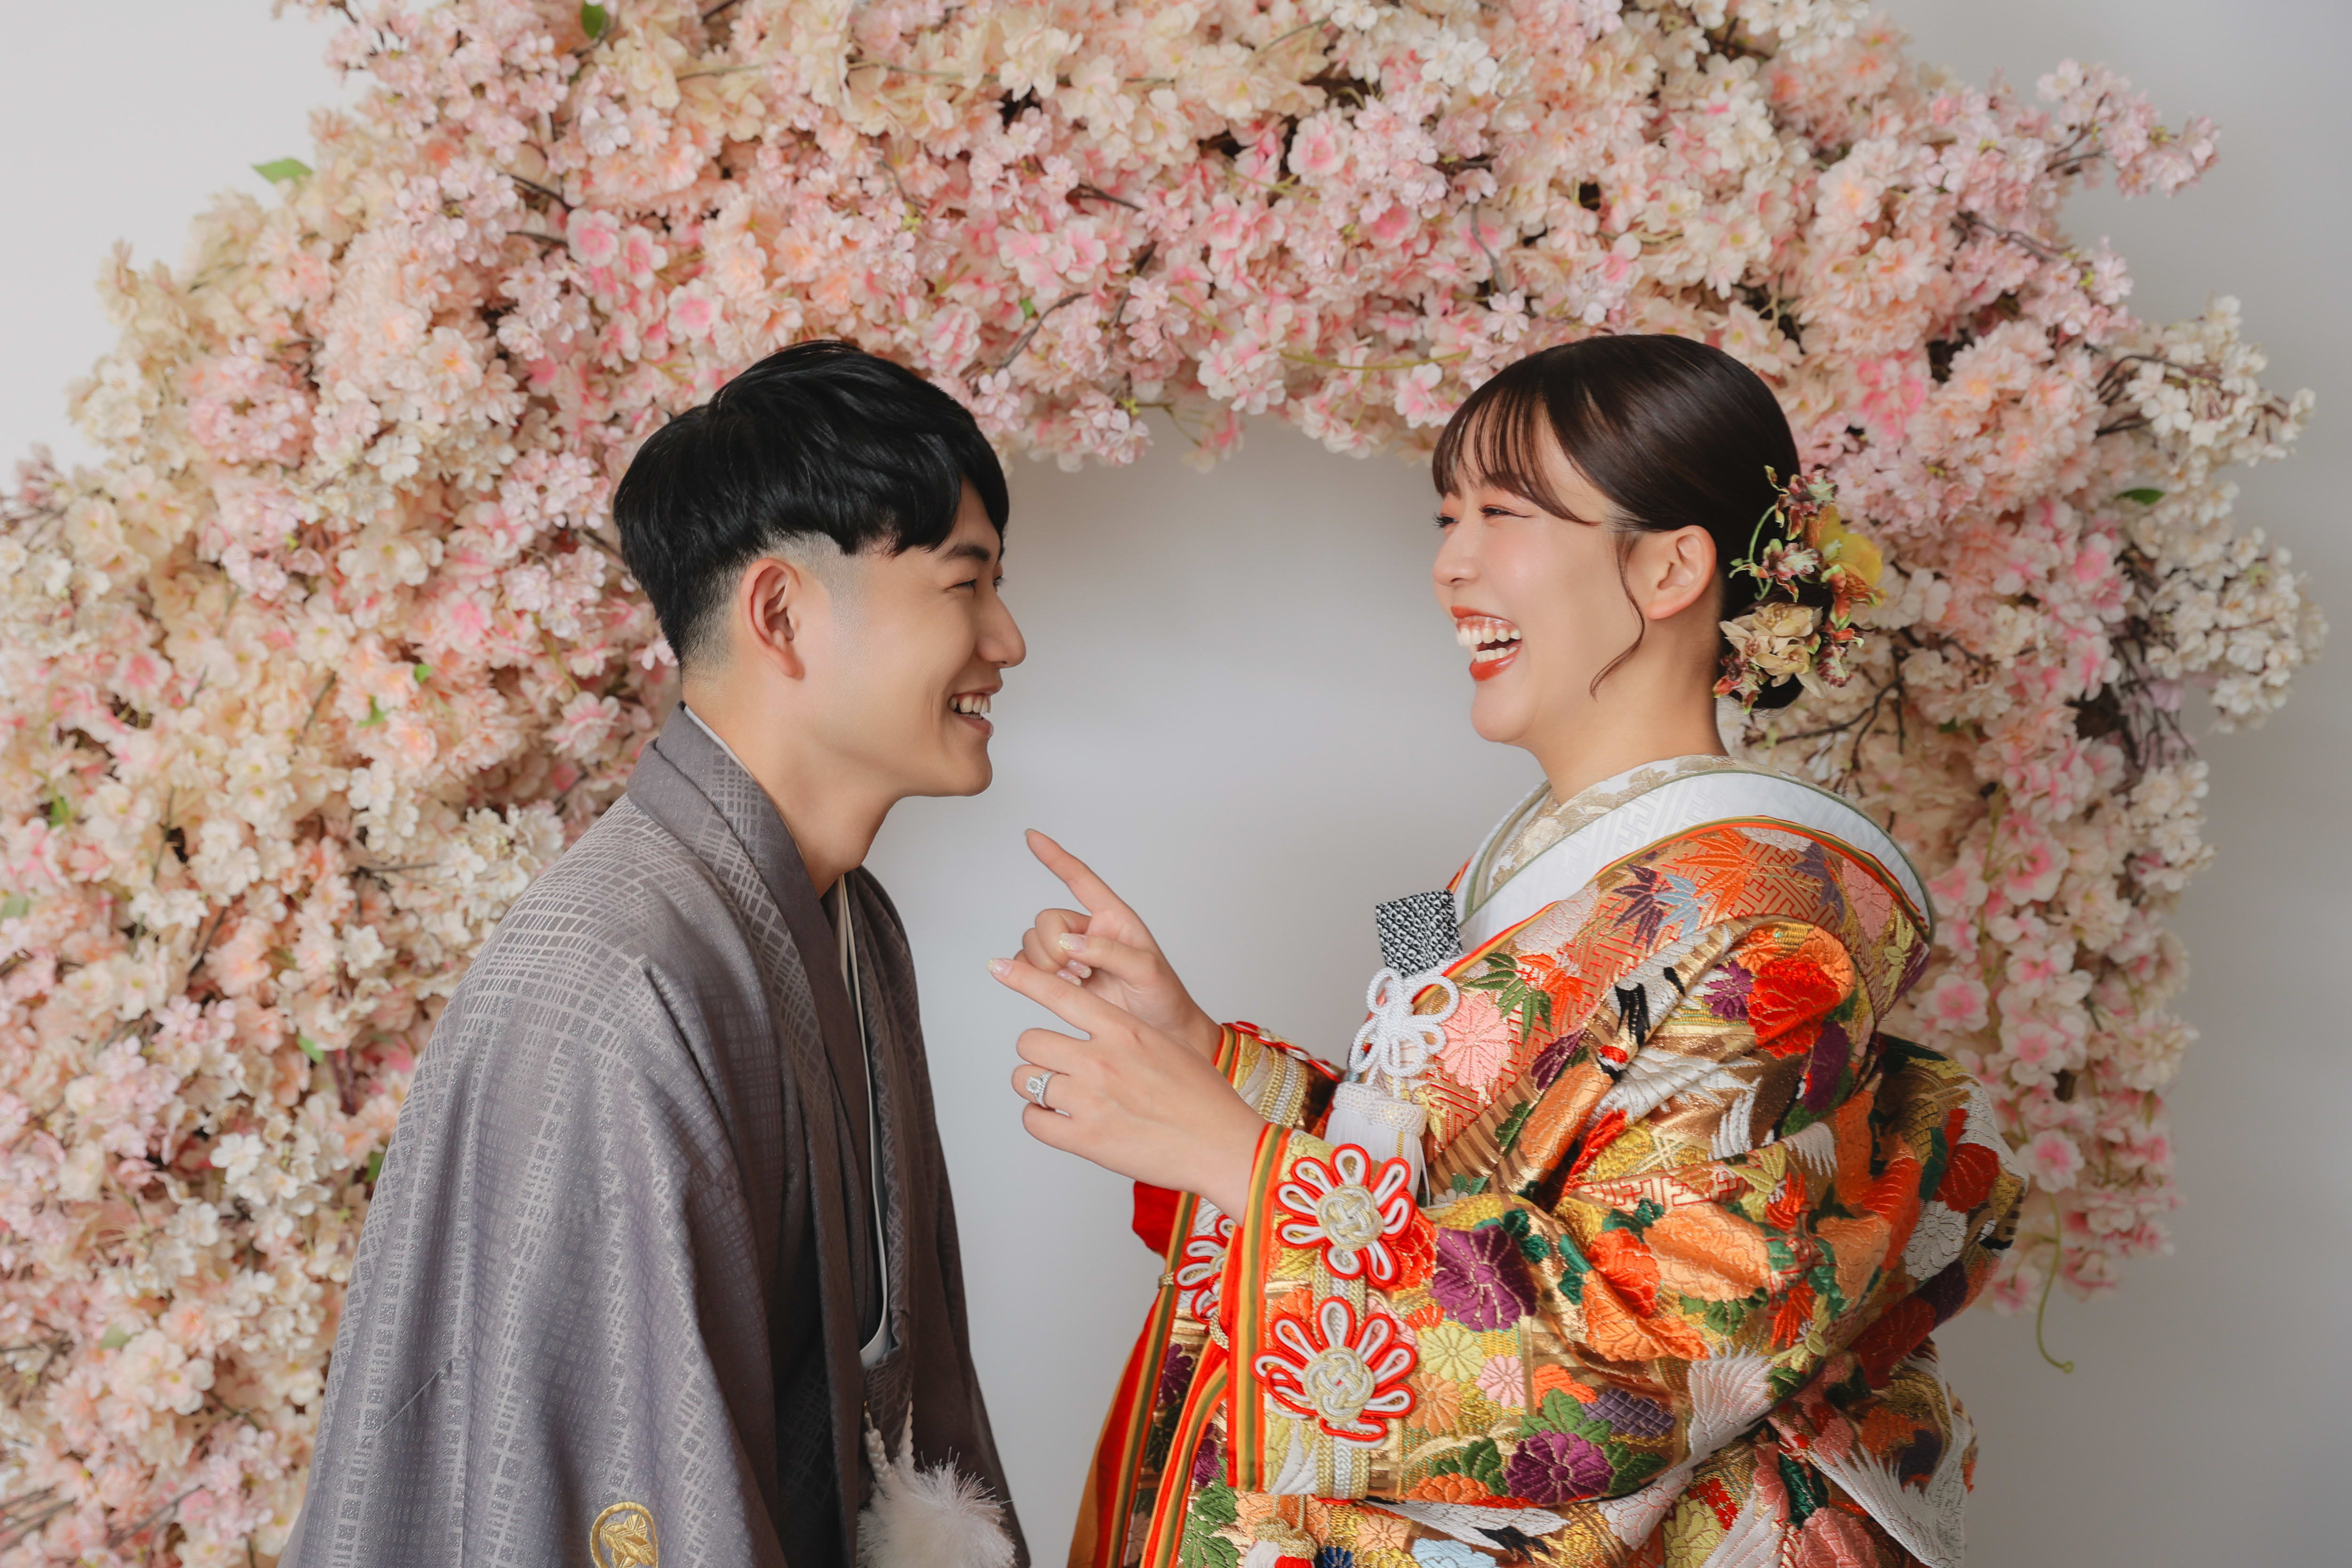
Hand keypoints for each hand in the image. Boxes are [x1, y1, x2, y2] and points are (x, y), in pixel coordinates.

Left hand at [991, 954, 1264, 1216]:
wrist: (1222, 1144)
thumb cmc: (1202, 1097)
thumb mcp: (1163, 1046)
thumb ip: (1122, 1033)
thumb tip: (1092, 1030)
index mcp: (1123, 1030)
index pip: (1059, 994)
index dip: (1023, 978)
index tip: (997, 966)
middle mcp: (1101, 1060)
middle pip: (1030, 1040)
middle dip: (1038, 1053)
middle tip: (1057, 1066)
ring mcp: (1090, 1100)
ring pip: (1026, 1080)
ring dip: (1038, 1087)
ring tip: (1063, 1098)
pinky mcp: (1085, 1139)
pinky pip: (1034, 1121)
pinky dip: (1041, 1121)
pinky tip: (1061, 1122)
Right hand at [1012, 830, 1220, 1059]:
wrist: (1161, 1034)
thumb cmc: (1163, 997)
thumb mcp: (1148, 971)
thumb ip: (1109, 952)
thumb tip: (1067, 943)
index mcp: (1114, 918)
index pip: (1080, 879)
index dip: (1055, 857)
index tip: (1032, 836)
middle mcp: (1089, 932)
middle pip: (1047, 919)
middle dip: (1052, 946)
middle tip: (1078, 973)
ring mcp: (1072, 956)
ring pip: (1033, 943)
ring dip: (1045, 964)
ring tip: (1078, 984)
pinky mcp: (1059, 980)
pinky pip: (1028, 966)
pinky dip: (1034, 977)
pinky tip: (1063, 990)